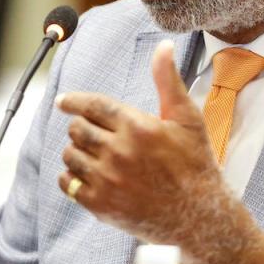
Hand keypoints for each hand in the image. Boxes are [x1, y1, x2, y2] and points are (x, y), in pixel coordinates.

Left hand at [57, 39, 234, 247]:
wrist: (199, 217)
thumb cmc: (195, 164)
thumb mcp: (187, 118)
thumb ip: (168, 80)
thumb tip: (163, 45)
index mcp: (138, 127)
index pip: (93, 106)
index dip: (74, 101)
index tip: (63, 101)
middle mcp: (119, 152)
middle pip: (78, 129)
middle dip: (82, 127)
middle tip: (93, 133)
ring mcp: (108, 180)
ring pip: (70, 154)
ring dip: (76, 151)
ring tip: (93, 154)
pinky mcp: (100, 204)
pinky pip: (67, 182)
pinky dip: (71, 176)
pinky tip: (86, 174)